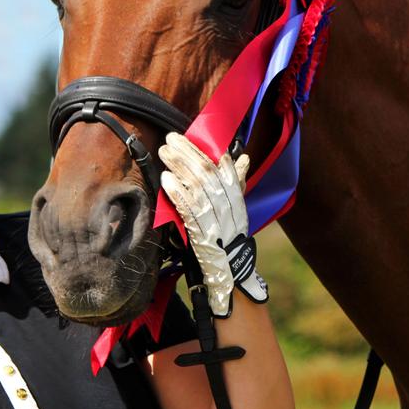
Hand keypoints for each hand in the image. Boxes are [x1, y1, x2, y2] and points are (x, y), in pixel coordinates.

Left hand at [159, 133, 267, 316]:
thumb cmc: (230, 238)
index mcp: (237, 197)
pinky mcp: (202, 231)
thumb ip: (238, 182)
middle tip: (170, 139)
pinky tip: (166, 179)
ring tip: (164, 152)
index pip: (224, 167)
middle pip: (207, 171)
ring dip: (179, 166)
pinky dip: (178, 192)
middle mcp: (229, 205)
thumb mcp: (238, 208)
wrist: (230, 272)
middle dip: (187, 152)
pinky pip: (189, 208)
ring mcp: (216, 218)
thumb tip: (244, 157)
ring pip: (197, 185)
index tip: (190, 135)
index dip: (206, 149)